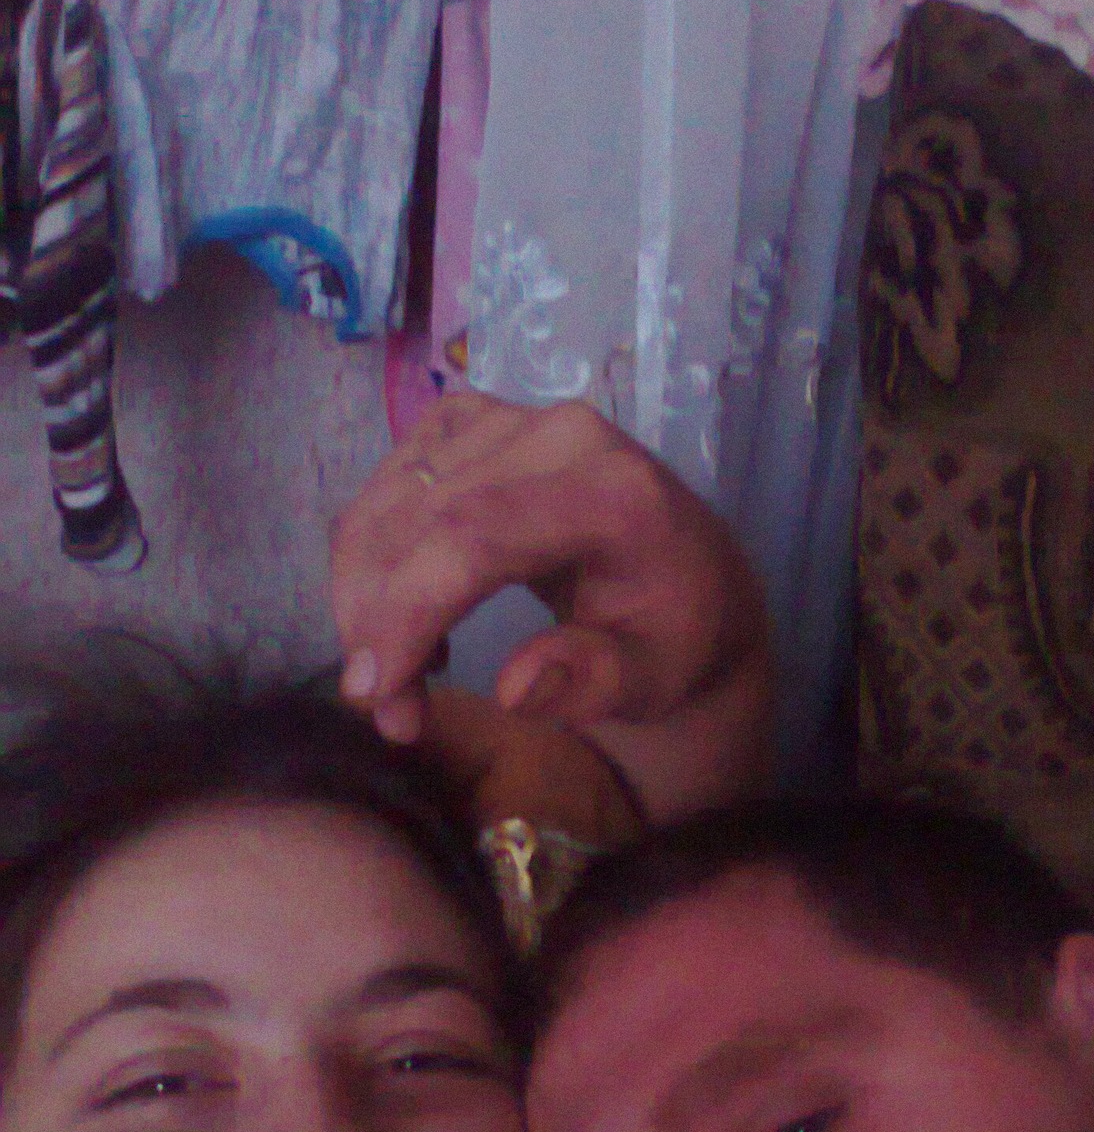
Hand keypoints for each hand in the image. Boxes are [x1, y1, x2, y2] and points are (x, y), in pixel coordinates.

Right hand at [330, 394, 773, 818]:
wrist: (693, 583)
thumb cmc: (674, 638)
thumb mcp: (656, 682)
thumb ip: (596, 684)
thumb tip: (514, 688)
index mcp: (614, 491)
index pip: (476, 533)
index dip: (409, 609)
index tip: (375, 692)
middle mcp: (560, 436)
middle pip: (420, 517)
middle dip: (376, 621)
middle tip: (386, 711)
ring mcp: (513, 420)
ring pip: (389, 500)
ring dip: (363, 595)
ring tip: (395, 681)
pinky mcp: (476, 424)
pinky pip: (392, 482)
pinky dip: (375, 554)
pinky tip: (408, 616)